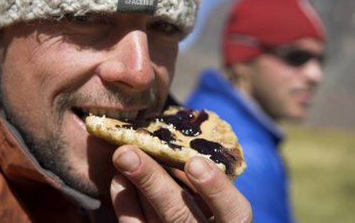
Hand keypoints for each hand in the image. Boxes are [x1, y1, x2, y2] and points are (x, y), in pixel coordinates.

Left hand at [111, 145, 251, 221]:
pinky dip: (125, 205)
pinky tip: (119, 181)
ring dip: (135, 185)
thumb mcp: (216, 194)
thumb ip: (205, 174)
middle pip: (180, 216)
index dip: (217, 189)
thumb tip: (175, 140)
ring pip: (155, 221)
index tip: (195, 161)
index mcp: (231, 222)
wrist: (187, 221)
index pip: (235, 211)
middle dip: (153, 181)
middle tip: (127, 152)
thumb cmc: (208, 204)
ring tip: (122, 156)